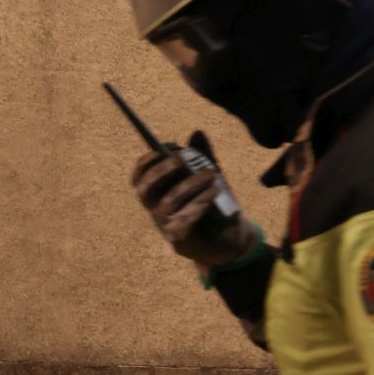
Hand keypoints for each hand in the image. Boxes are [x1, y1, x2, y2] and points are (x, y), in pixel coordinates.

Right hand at [131, 134, 258, 267]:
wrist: (233, 239)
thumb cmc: (217, 208)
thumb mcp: (212, 179)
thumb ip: (203, 157)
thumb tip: (197, 132)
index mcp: (160, 195)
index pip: (139, 179)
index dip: (146, 163)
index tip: (163, 147)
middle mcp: (158, 212)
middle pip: (145, 192)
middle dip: (160, 171)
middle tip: (180, 159)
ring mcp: (168, 228)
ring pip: (167, 204)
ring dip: (189, 185)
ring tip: (211, 175)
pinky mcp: (182, 242)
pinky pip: (183, 222)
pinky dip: (198, 204)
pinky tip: (213, 194)